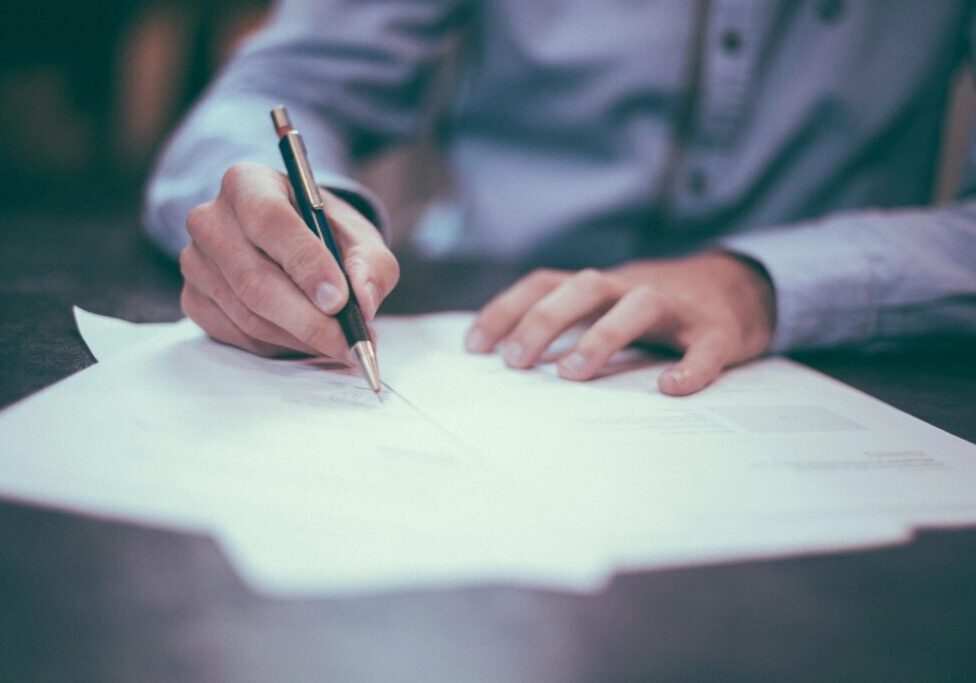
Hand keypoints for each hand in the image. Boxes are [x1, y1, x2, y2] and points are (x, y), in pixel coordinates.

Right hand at [179, 162, 398, 357]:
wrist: (294, 244)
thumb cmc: (326, 235)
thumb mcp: (360, 239)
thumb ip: (370, 266)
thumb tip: (363, 303)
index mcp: (248, 184)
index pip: (269, 221)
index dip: (305, 264)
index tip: (339, 300)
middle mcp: (210, 219)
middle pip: (255, 279)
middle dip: (309, 319)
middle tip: (349, 342)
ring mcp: (196, 262)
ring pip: (249, 315)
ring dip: (300, 338)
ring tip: (339, 344)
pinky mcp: (194, 299)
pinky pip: (238, 335)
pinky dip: (280, 346)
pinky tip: (307, 340)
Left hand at [465, 252, 775, 395]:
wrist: (740, 287)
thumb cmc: (658, 309)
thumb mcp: (608, 307)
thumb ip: (569, 325)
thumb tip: (510, 362)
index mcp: (601, 286)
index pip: (545, 284)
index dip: (507, 309)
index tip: (474, 347)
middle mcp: (633, 287)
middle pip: (584, 287)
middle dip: (544, 320)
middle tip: (515, 362)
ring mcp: (677, 307)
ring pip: (639, 305)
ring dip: (602, 335)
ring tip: (572, 374)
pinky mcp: (719, 330)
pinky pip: (705, 346)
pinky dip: (690, 367)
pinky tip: (671, 389)